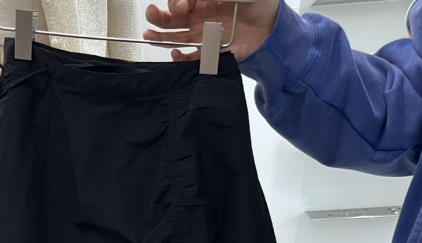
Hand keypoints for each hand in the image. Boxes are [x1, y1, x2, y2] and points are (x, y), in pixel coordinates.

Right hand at [144, 0, 280, 62]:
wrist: (273, 25)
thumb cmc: (258, 0)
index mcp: (203, 0)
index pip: (179, 1)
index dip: (176, 2)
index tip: (182, 4)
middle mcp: (200, 17)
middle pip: (171, 19)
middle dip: (158, 17)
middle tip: (151, 15)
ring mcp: (204, 36)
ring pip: (176, 37)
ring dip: (161, 37)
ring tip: (148, 36)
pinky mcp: (212, 53)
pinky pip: (193, 58)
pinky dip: (182, 59)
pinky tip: (175, 54)